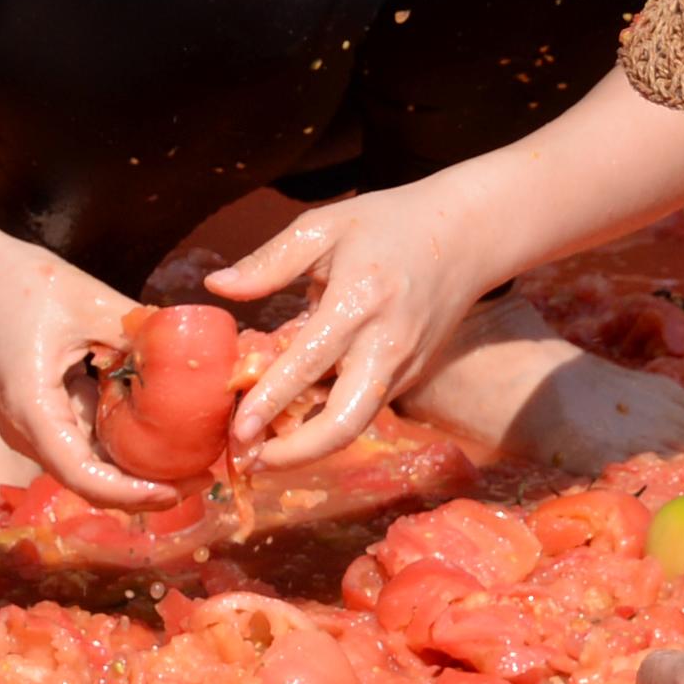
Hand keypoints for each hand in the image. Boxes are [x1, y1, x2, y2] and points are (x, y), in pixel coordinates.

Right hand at [0, 236, 179, 506]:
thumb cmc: (22, 283)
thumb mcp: (93, 304)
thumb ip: (143, 335)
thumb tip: (201, 359)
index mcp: (32, 411)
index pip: (84, 477)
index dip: (133, 494)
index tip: (178, 489)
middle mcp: (27, 431)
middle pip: (91, 482)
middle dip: (145, 488)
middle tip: (202, 475)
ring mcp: (32, 427)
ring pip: (90, 466)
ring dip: (136, 469)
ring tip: (192, 460)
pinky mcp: (42, 416)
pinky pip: (85, 441)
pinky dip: (122, 444)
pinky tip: (162, 433)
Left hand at [206, 179, 502, 467]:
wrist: (467, 236)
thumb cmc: (388, 224)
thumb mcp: (324, 227)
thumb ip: (270, 262)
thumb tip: (217, 287)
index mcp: (359, 302)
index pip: (309, 363)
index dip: (270, 400)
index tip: (237, 429)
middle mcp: (385, 344)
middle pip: (345, 421)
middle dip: (297, 452)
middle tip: (253, 459)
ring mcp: (403, 366)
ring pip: (355, 423)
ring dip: (310, 445)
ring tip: (264, 449)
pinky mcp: (410, 375)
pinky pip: (364, 405)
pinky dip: (327, 420)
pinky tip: (294, 419)